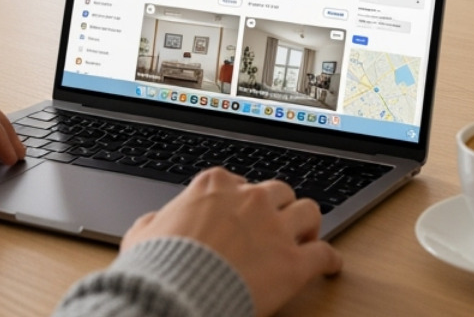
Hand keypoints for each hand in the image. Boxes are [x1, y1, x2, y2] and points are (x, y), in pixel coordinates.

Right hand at [121, 168, 341, 316]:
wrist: (176, 293)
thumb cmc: (158, 266)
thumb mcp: (143, 233)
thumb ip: (156, 221)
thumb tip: (154, 223)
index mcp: (215, 186)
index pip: (238, 181)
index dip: (241, 199)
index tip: (241, 211)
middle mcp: (250, 199)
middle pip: (278, 191)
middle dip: (279, 206)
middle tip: (277, 223)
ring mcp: (275, 228)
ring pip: (309, 212)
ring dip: (308, 224)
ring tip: (307, 236)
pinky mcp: (293, 262)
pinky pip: (324, 254)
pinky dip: (329, 260)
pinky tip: (330, 265)